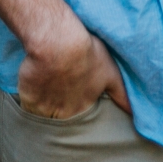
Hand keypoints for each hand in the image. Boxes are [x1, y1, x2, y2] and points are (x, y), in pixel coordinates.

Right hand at [17, 17, 131, 118]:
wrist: (57, 42)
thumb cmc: (87, 53)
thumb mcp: (111, 73)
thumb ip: (122, 96)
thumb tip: (135, 116)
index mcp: (84, 107)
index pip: (80, 117)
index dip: (76, 106)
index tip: (74, 96)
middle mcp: (65, 113)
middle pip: (61, 118)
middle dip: (60, 110)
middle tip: (59, 91)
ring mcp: (45, 108)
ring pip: (44, 115)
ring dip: (45, 106)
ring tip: (46, 88)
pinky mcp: (28, 98)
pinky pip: (28, 105)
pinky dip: (30, 97)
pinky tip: (34, 84)